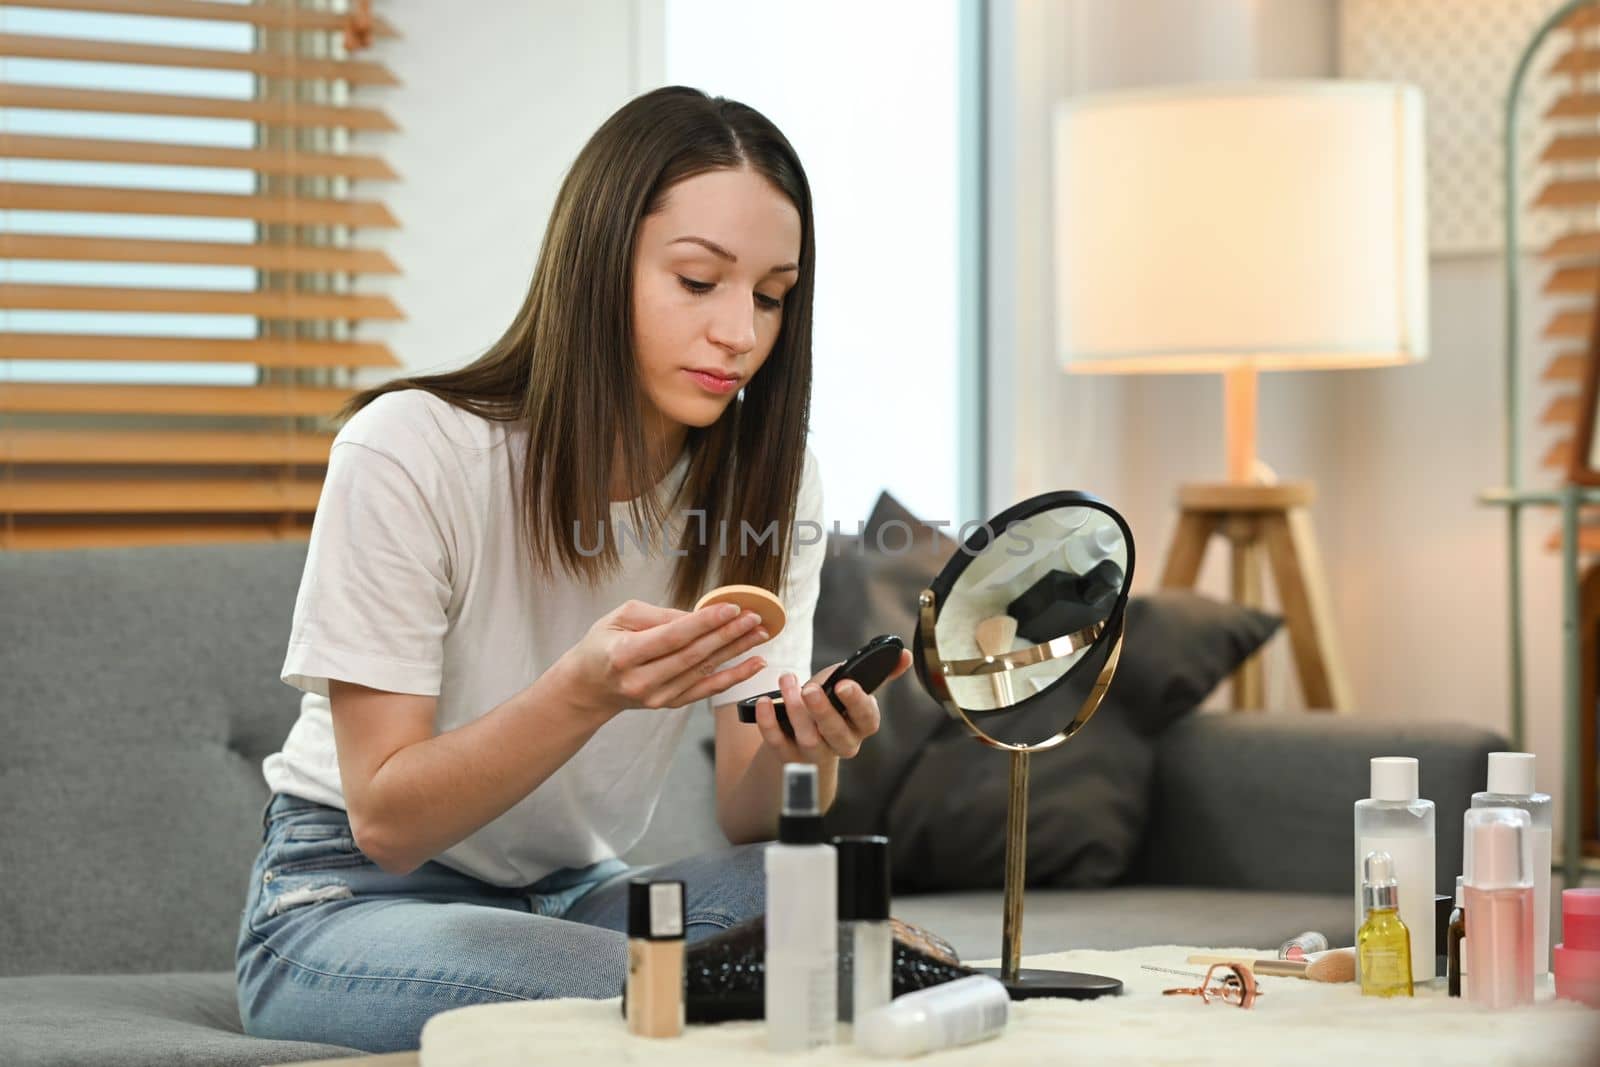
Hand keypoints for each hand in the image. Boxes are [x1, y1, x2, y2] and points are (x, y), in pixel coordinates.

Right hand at [559, 599, 771, 717]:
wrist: (589, 687)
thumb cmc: (603, 645)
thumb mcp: (620, 618)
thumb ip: (659, 616)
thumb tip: (699, 615)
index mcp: (624, 655)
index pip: (673, 638)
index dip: (705, 623)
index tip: (733, 608)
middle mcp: (641, 681)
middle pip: (693, 655)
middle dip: (728, 635)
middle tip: (756, 618)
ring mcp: (657, 698)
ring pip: (704, 671)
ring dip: (737, 652)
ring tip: (760, 634)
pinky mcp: (669, 705)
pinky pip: (706, 690)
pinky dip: (733, 677)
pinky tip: (755, 663)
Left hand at [750, 650, 911, 761]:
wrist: (808, 737)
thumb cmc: (835, 706)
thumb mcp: (854, 689)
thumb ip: (877, 673)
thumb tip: (904, 654)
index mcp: (862, 725)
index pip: (867, 719)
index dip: (856, 703)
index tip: (844, 685)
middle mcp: (842, 744)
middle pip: (836, 733)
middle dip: (822, 710)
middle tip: (810, 688)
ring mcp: (815, 754)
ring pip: (808, 739)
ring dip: (795, 710)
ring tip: (787, 681)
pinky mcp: (789, 757)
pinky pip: (778, 744)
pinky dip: (769, 724)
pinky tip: (765, 702)